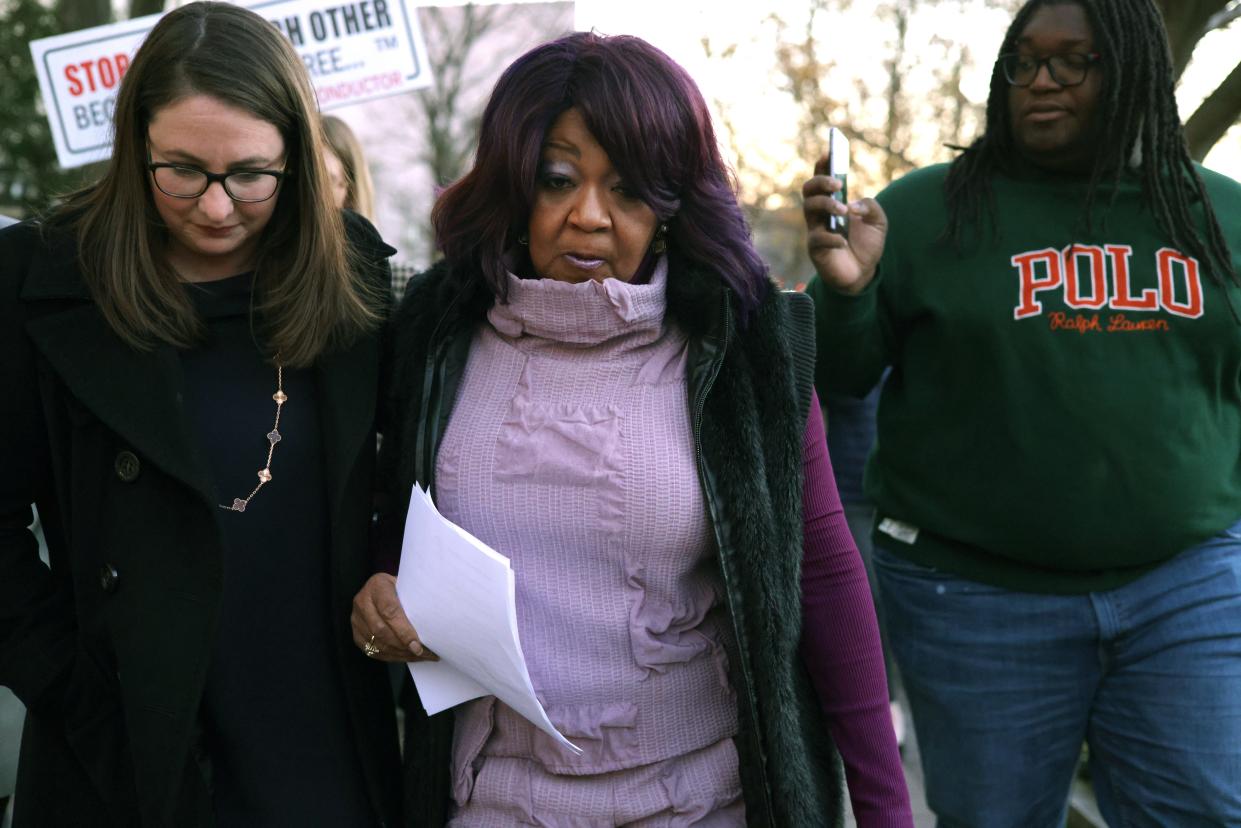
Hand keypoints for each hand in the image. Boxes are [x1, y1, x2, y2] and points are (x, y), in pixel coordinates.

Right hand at [350, 573, 438, 662]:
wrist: (381, 589)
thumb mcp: (407, 584)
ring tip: (420, 657)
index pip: (389, 611)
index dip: (403, 630)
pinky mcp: (357, 634)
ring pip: (377, 644)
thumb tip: (434, 621)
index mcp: (377, 586)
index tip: (417, 644)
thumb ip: (415, 599)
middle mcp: (362, 602)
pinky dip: (392, 657)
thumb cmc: (400, 587)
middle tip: (422, 653)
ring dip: (400, 654)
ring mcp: (356, 620)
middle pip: (381, 630)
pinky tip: (408, 657)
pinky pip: (373, 651)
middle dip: (403, 645)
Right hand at [802, 154, 887, 294]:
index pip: (823, 179)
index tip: (828, 152)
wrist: (863, 273)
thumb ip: (871, 207)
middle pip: (809, 190)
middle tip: (838, 185)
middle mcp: (821, 213)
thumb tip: (854, 205)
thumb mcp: (878, 222)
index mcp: (834, 202)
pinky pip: (816, 239)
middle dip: (821, 182)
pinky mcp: (815, 249)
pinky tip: (843, 241)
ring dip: (826, 205)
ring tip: (844, 212)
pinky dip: (831, 237)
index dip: (823, 164)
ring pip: (808, 209)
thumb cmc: (867, 244)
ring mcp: (816, 230)